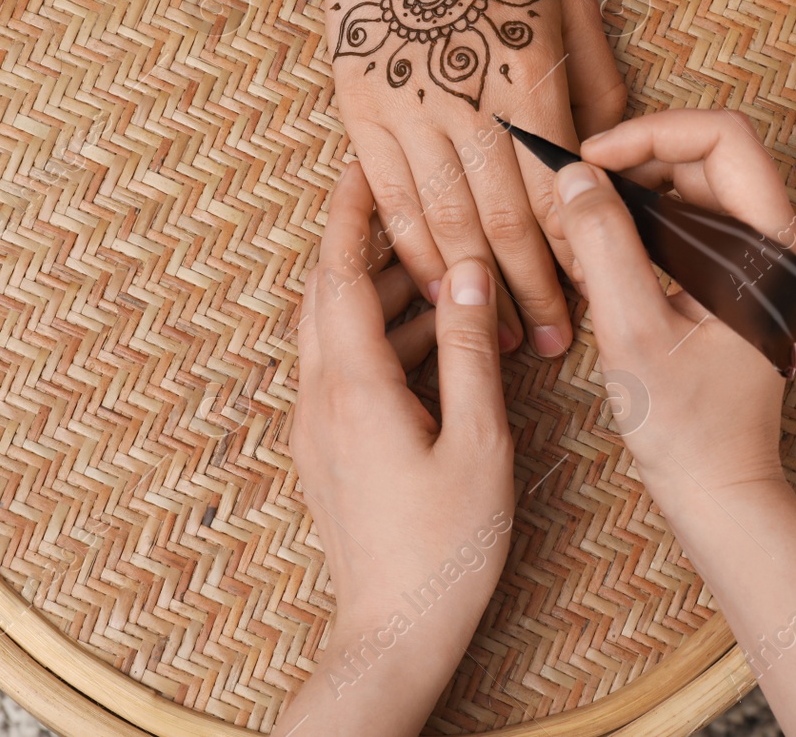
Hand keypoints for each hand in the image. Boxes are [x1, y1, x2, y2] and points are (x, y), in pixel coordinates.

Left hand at [280, 163, 514, 733]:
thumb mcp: (477, 443)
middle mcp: (321, 397)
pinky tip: (438, 344)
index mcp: (353, 387)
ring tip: (448, 279)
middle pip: (329, 294)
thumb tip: (466, 274)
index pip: (337, 273)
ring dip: (383, 297)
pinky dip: (384, 341)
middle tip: (414, 207)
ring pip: (337, 332)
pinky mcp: (328, 449)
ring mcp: (318, 425)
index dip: (347, 213)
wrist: (392, 633)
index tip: (361, 161)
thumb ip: (470, 352)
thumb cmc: (444, 548)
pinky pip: (346, 369)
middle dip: (366, 245)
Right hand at [321, 0, 624, 357]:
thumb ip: (596, 85)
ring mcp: (411, 116)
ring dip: (479, 290)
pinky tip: (439, 294)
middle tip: (554, 346)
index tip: (593, 299)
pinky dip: (416, 256)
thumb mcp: (570, 2)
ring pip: (449, 225)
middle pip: (509, 224)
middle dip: (536, 294)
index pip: (561, 191)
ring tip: (503, 338)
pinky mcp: (364, 119)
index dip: (577, 255)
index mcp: (531, 80)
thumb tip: (609, 158)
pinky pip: (391, 204)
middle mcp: (471, 107)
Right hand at [542, 110, 795, 491]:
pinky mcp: (733, 282)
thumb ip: (604, 246)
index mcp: (774, 248)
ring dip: (633, 193)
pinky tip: (598, 252)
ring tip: (578, 222)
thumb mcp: (632, 331)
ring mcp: (757, 263)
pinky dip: (640, 225)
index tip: (590, 159)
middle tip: (574, 188)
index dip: (651, 134)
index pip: (723, 138)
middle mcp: (776, 245)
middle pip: (706, 156)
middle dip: (634, 161)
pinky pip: (686, 225)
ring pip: (692, 188)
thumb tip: (575, 177)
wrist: (717, 489)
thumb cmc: (686, 426)